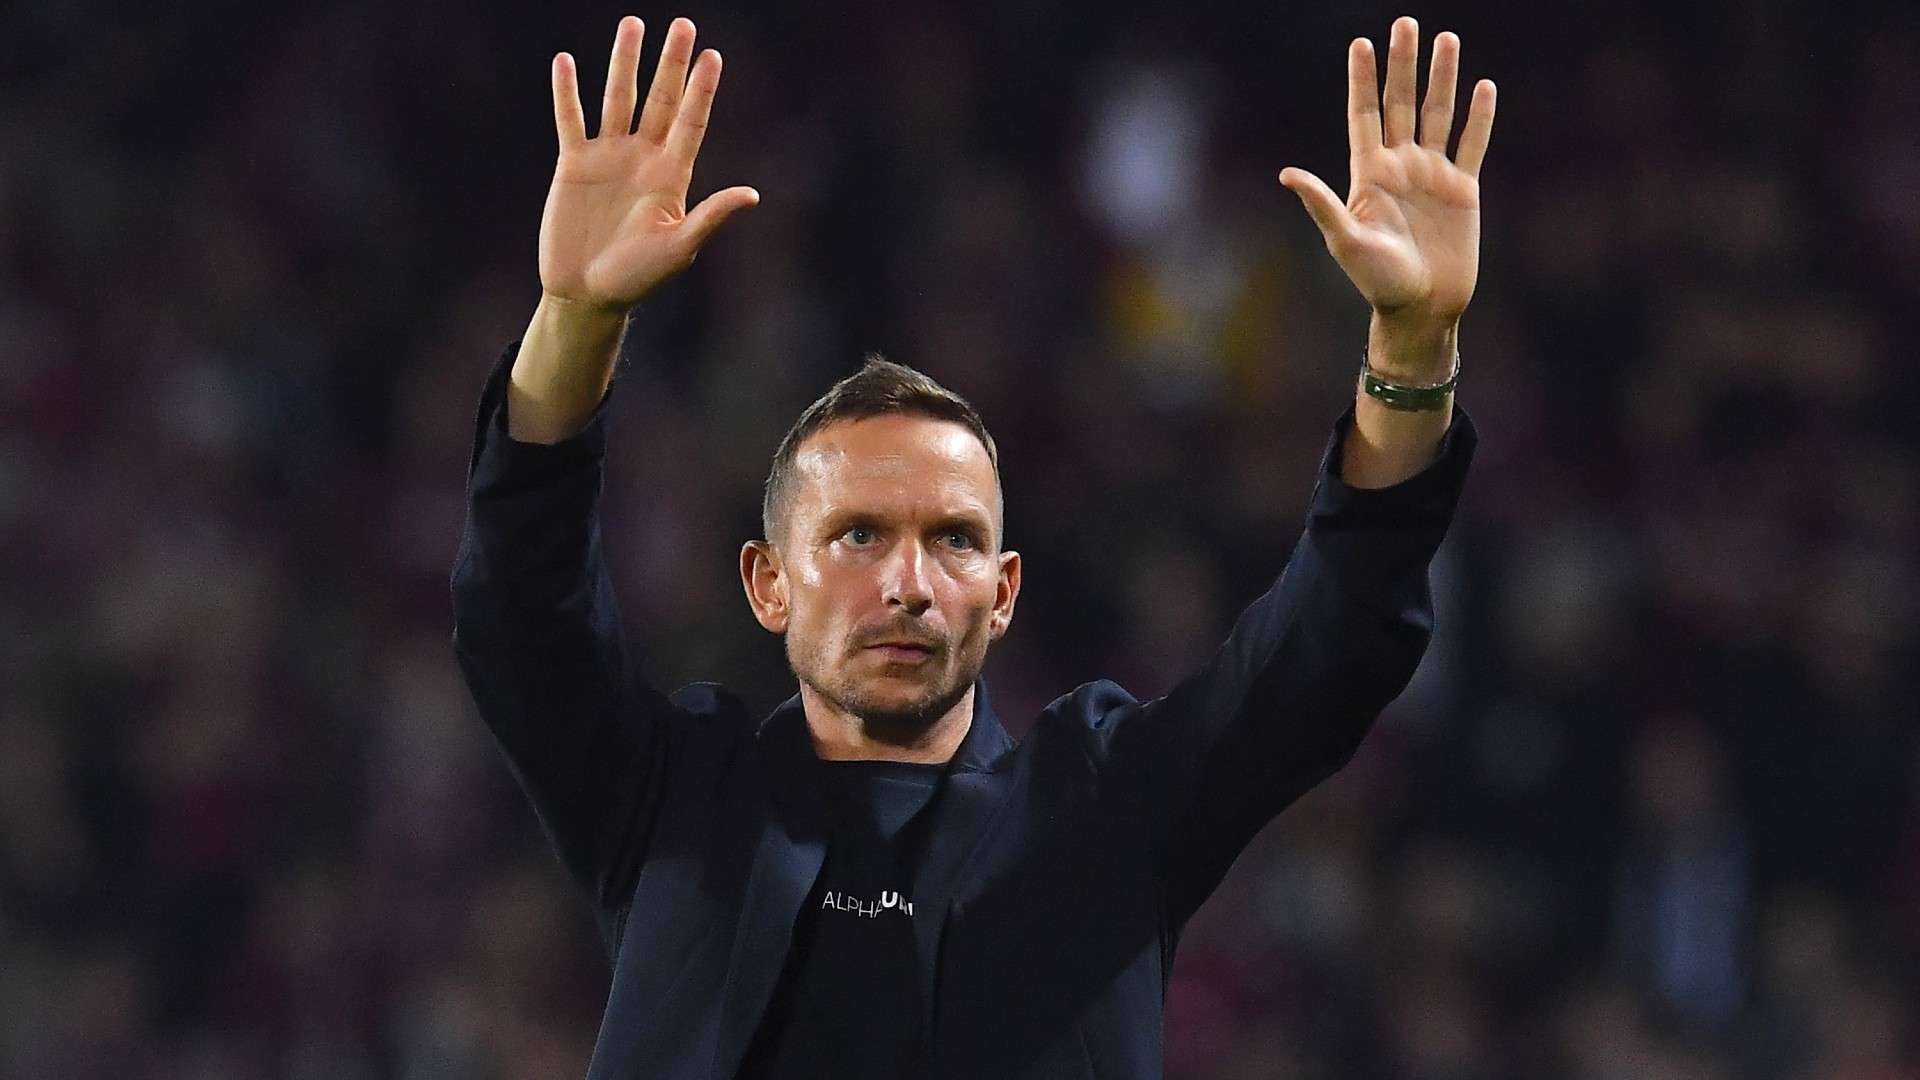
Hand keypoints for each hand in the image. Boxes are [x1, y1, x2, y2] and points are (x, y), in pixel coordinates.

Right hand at [539, 16, 757, 312]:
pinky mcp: (574, 164)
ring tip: (632, 24)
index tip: (713, 55)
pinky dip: (567, 92)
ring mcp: (609, 157)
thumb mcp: (679, 248)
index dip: (703, 90)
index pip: (691, 122)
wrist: (587, 293)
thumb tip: (752, 195)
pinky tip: (566, 62)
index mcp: (673, 175)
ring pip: (618, 98)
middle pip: (661, 99)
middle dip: (671, 63)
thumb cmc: (638, 278)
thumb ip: (711, 216)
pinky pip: (570, 120)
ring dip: (626, 62)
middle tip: (683, 24)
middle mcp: (643, 158)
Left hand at [1279, 17, 1494, 325]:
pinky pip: (1472, 144)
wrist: (1421, 307)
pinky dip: (1479, 117)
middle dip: (1403, 64)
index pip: (1364, 115)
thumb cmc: (1378, 280)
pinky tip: (1483, 87)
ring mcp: (1432, 175)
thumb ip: (1322, 204)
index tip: (1360, 43)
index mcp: (1368, 175)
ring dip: (1442, 78)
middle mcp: (1400, 167)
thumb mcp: (1345, 241)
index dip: (1362, 80)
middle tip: (1406, 23)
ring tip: (1447, 38)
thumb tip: (1286, 174)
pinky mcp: (1463, 190)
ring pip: (1437, 114)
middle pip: (1401, 103)